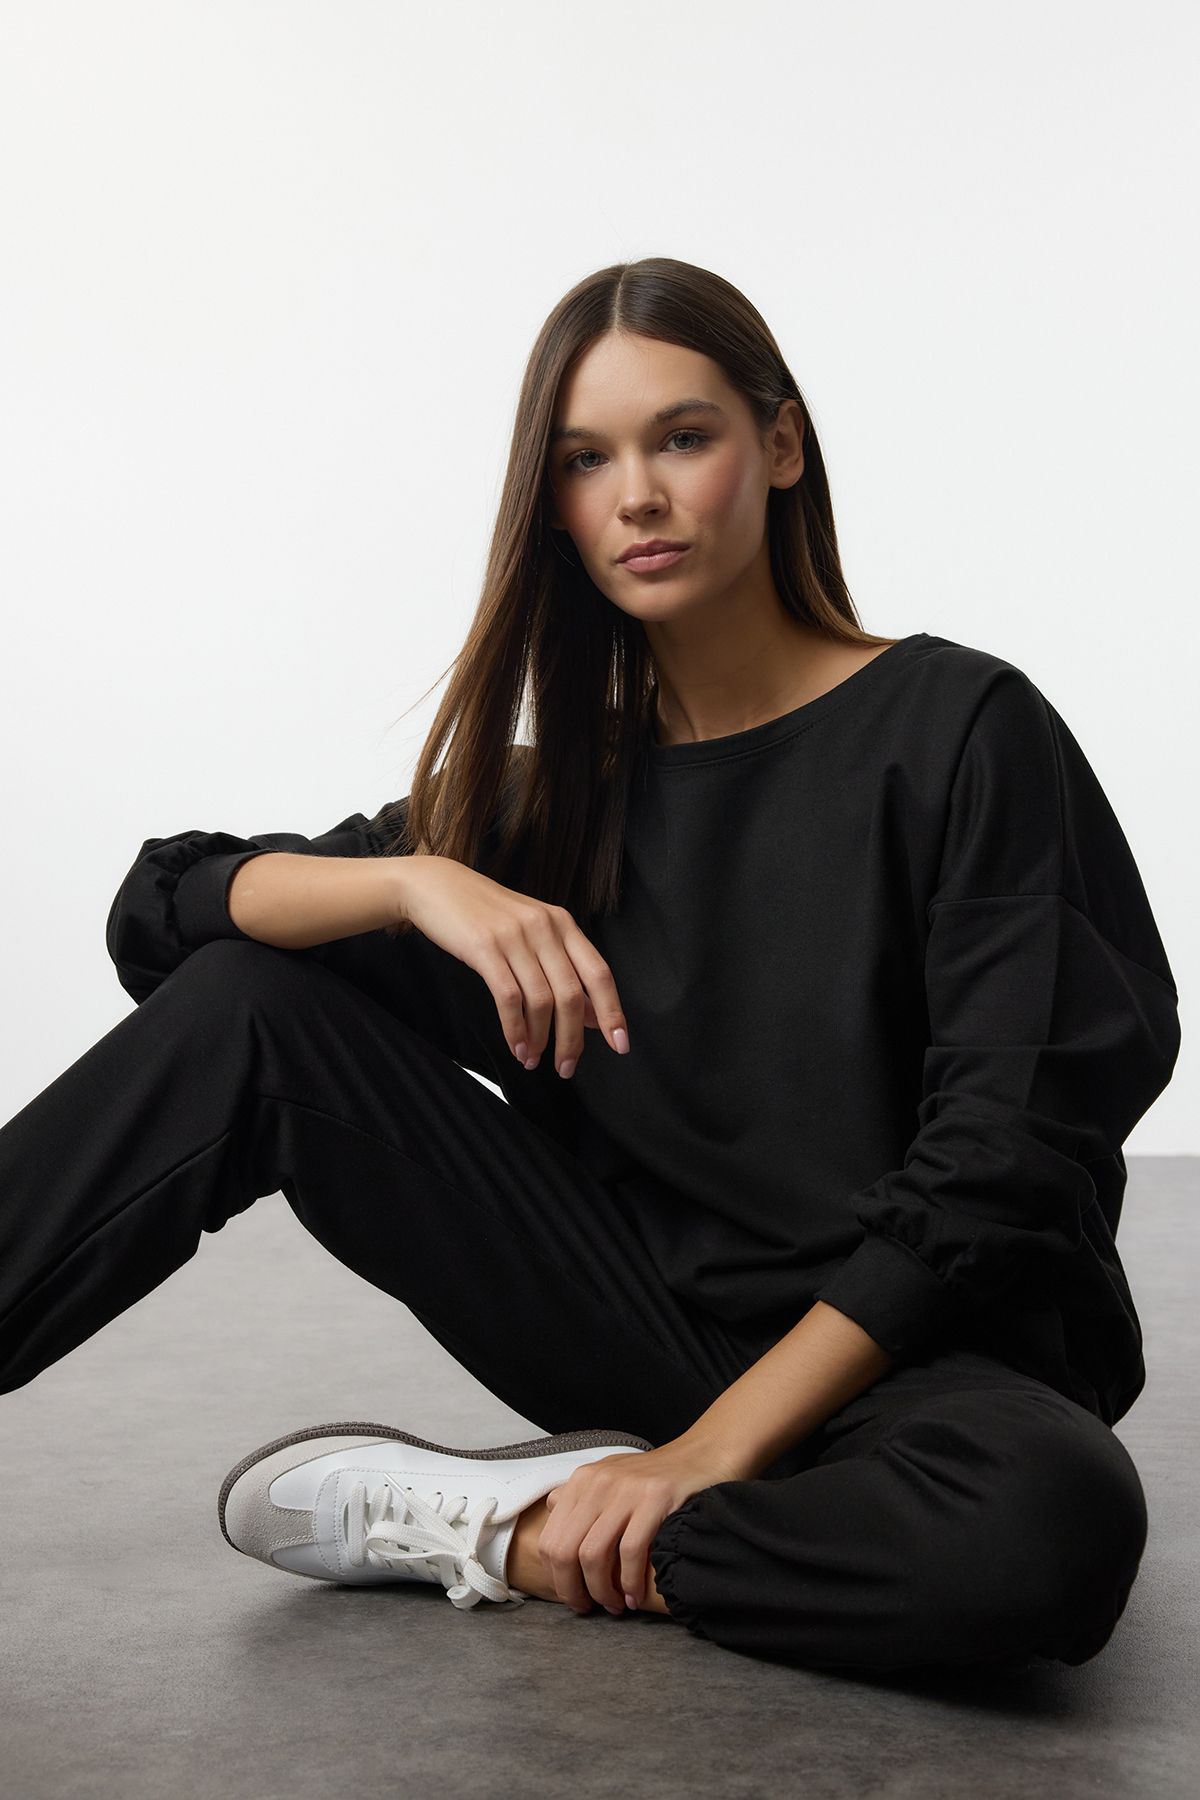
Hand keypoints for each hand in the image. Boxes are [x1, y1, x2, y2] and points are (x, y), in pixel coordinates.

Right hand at [393, 856, 629, 1079]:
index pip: (599, 974)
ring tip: (533, 1060)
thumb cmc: (485, 914)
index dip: (612, 1012)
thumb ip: (563, 969)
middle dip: (572, 1039)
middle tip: (566, 1067)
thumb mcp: (532, 933)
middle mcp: (545, 928)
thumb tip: (592, 1015)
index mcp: (563, 924)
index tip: (620, 1045)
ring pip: (542, 1001)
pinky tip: (516, 1046)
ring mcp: (515, 937)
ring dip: (540, 1039)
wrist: (436, 886)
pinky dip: (515, 1029)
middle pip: (572, 995)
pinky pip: (509, 998)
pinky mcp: (484, 948)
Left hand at [535, 1439, 739, 1613]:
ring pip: (593, 1555)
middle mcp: (598, 1482)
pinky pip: (631, 1552)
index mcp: (583, 1481)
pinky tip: (636, 1596)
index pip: (550, 1540)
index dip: (558, 1577)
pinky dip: (630, 1583)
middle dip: (574, 1590)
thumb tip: (551, 1509)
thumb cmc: (656, 1475)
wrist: (703, 1454)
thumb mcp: (611, 1477)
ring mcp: (626, 1489)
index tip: (574, 1596)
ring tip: (617, 1605)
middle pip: (565, 1551)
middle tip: (591, 1608)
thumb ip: (581, 1495)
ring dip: (602, 1592)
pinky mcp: (655, 1498)